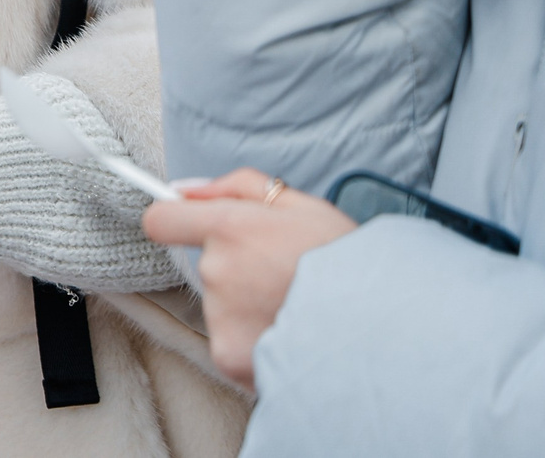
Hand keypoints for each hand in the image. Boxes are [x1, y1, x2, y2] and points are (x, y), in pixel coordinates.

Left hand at [143, 169, 355, 386]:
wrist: (382, 327)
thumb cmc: (349, 263)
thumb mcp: (304, 206)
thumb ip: (239, 187)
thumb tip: (185, 189)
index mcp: (230, 227)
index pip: (162, 220)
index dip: (173, 221)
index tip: (184, 226)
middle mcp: (217, 270)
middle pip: (208, 266)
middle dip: (239, 270)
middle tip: (285, 278)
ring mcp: (221, 316)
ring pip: (223, 306)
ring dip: (249, 308)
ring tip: (294, 309)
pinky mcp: (229, 356)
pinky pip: (231, 343)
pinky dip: (254, 344)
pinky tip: (289, 338)